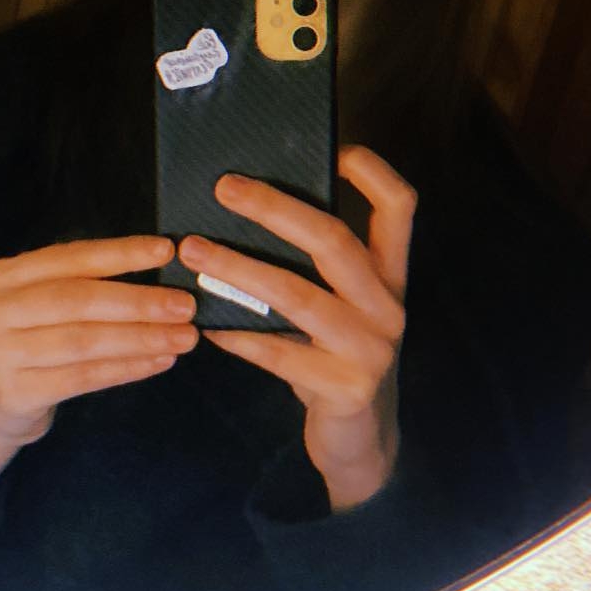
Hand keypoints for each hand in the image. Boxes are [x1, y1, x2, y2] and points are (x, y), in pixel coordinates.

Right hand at [0, 236, 198, 446]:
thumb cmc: (36, 338)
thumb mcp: (46, 300)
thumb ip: (87, 282)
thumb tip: (161, 265)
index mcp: (8, 275)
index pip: (71, 258)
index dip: (120, 254)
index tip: (167, 251)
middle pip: (77, 300)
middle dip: (137, 301)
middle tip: (185, 305)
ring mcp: (0, 354)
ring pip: (83, 341)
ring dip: (140, 338)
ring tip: (183, 337)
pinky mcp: (16, 394)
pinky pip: (82, 378)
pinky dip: (125, 369)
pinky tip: (158, 361)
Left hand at [178, 146, 413, 510]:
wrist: (362, 443)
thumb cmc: (335, 356)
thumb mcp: (341, 307)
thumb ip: (315, 265)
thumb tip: (246, 202)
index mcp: (390, 276)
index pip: (400, 207)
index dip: (372, 172)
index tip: (334, 148)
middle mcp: (388, 306)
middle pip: (334, 240)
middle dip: (274, 208)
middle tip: (223, 188)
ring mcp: (371, 350)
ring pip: (298, 295)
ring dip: (237, 268)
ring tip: (191, 249)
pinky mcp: (347, 389)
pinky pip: (280, 354)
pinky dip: (238, 335)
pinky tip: (205, 324)